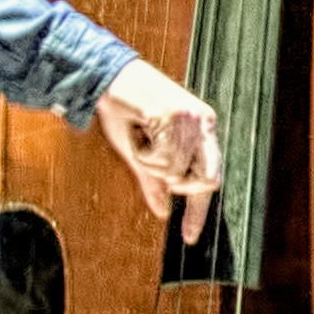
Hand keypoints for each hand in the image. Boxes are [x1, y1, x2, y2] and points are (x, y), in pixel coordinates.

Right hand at [92, 57, 221, 237]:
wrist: (104, 75)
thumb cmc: (121, 108)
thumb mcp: (139, 151)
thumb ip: (154, 181)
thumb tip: (162, 211)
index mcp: (202, 129)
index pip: (210, 179)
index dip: (198, 212)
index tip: (188, 237)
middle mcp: (203, 123)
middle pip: (205, 181)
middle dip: (175, 184)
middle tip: (150, 164)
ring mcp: (192, 119)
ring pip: (177, 172)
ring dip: (151, 165)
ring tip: (139, 138)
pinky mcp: (175, 117)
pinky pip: (163, 159)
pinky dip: (144, 154)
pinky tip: (138, 133)